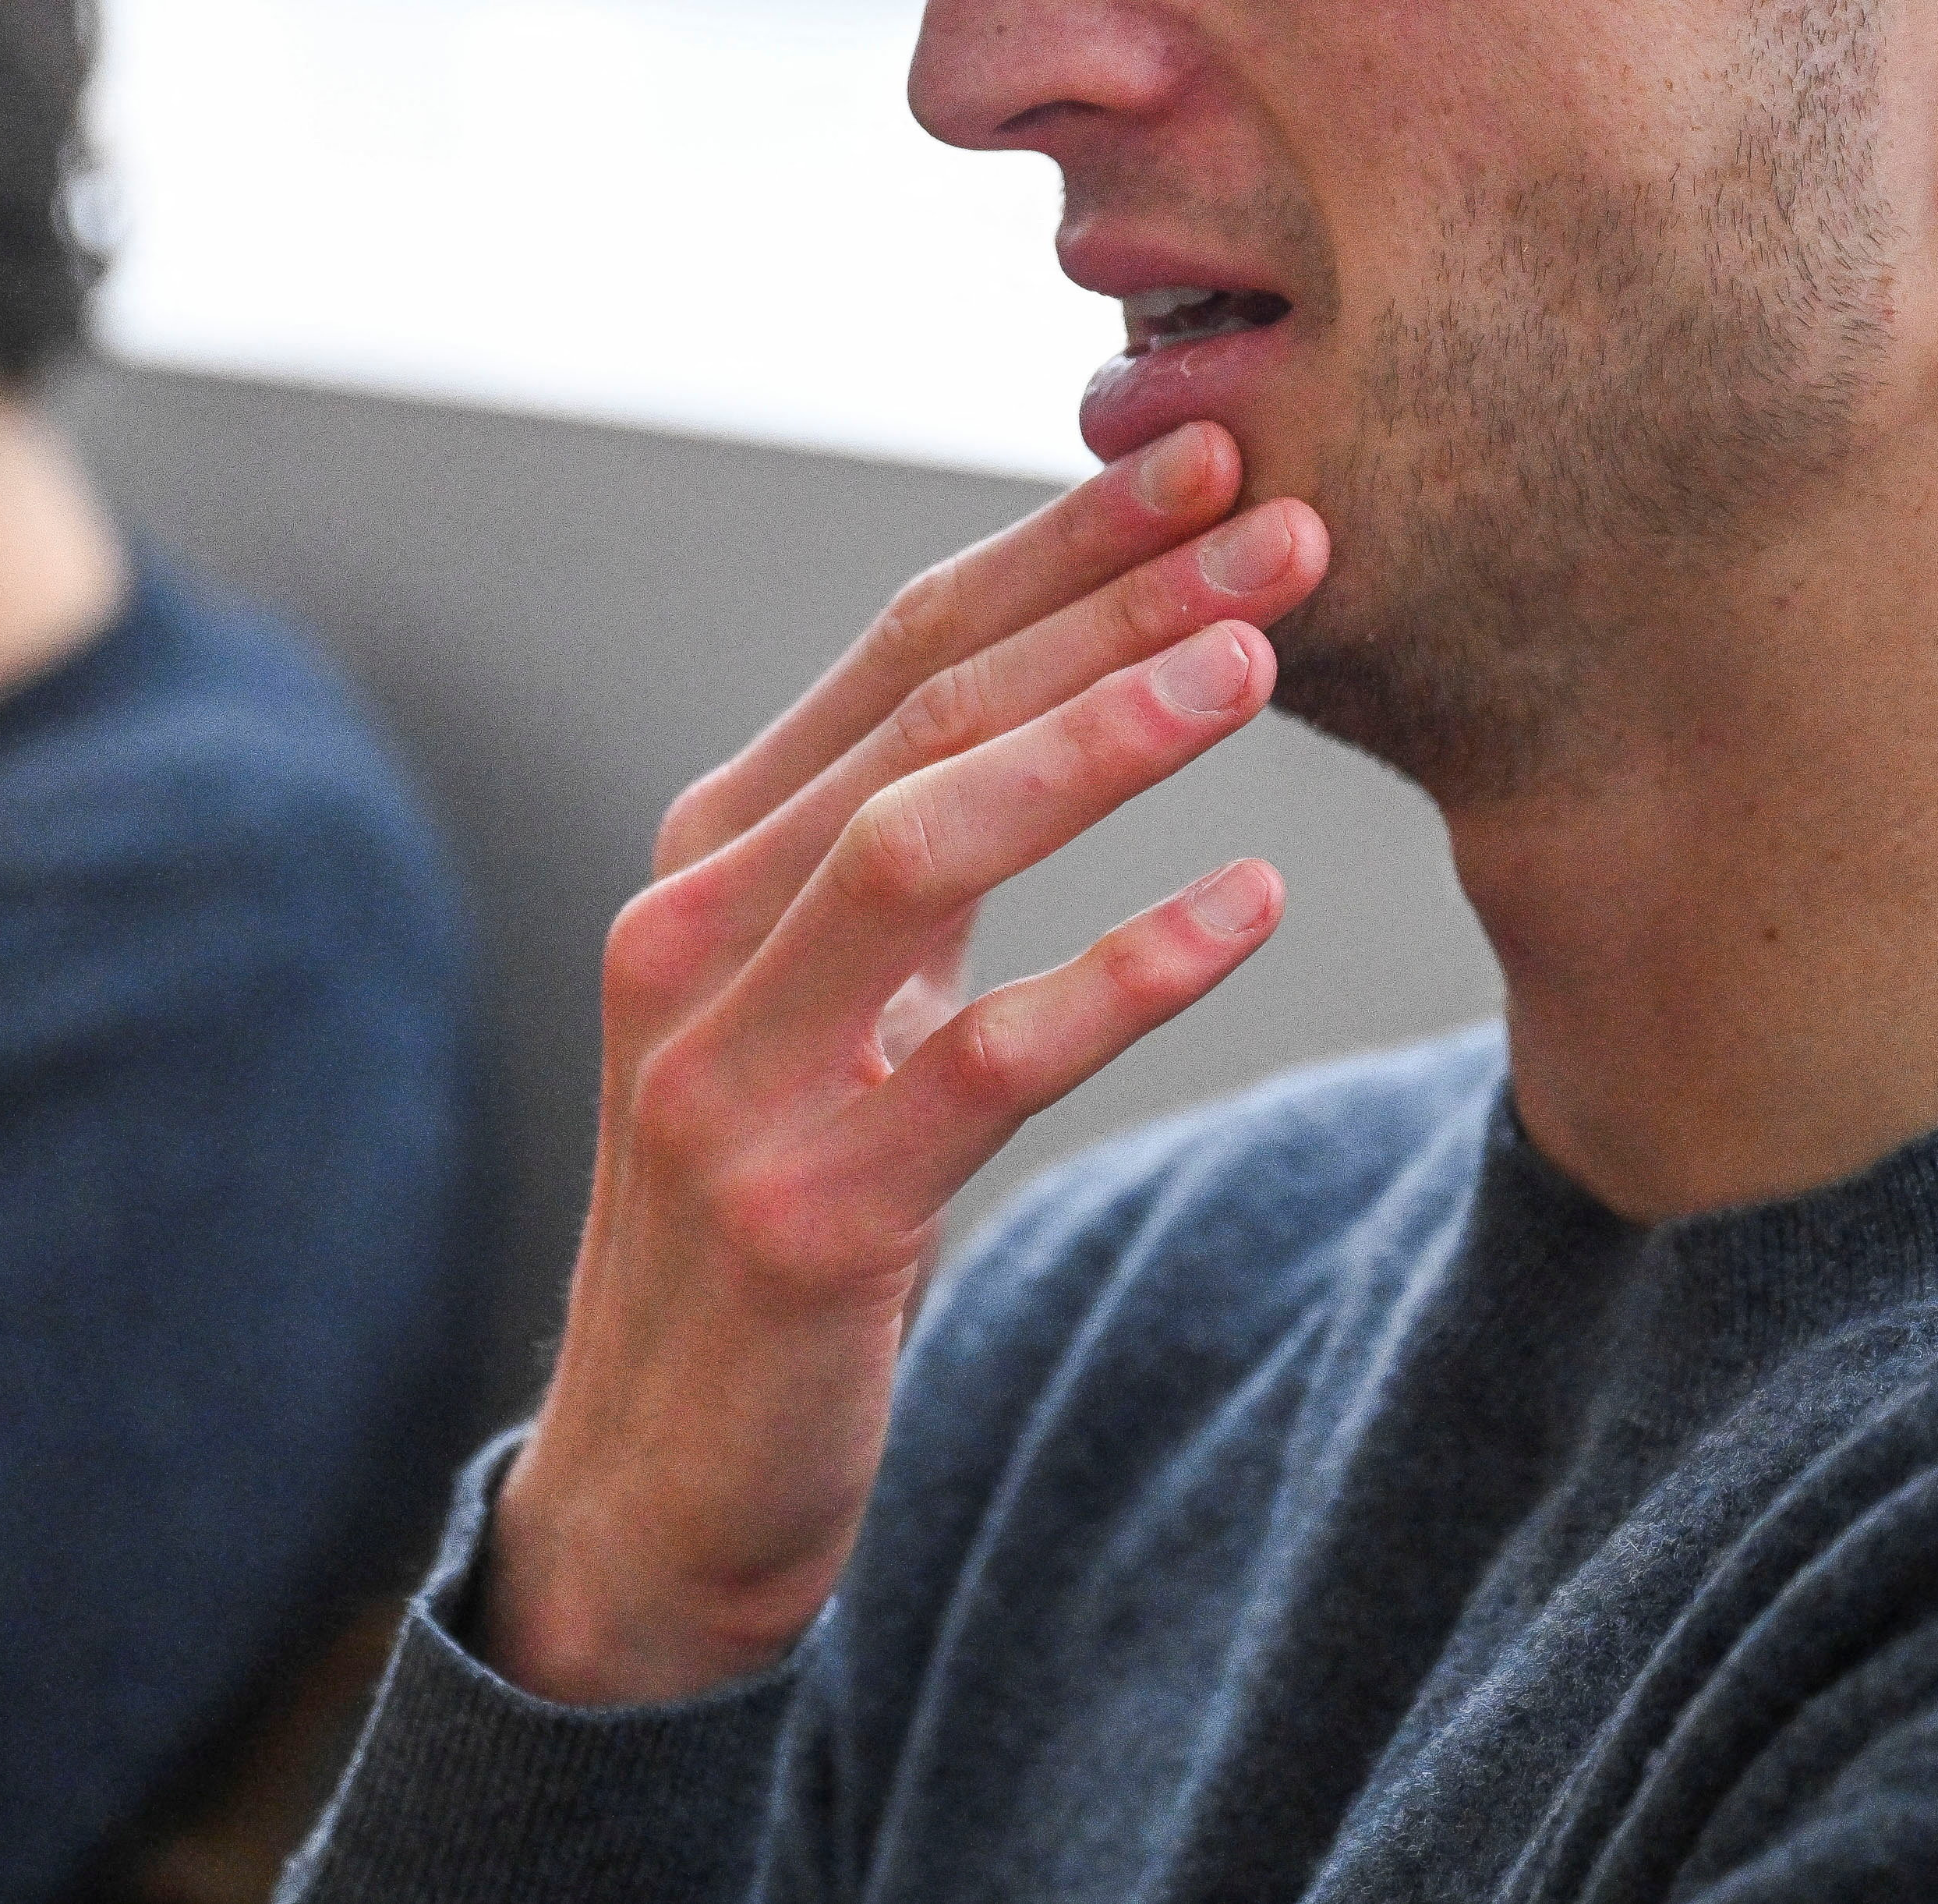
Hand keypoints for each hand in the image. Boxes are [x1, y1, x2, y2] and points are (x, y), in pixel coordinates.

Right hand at [481, 420, 1328, 1705]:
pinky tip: (1250, 908)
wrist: (658, 1479)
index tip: (1206, 458)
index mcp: (708, 861)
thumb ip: (900, 855)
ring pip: (922, 845)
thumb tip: (1074, 686)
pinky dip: (1123, 970)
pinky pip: (980, 1060)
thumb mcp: (820, 1001)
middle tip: (1280, 519)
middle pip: (919, 716)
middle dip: (1107, 602)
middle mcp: (692, 934)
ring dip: (1096, 737)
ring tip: (1255, 661)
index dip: (1057, 544)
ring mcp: (729, 1074)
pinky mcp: (803, 1212)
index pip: (898, 650)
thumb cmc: (777, 1205)